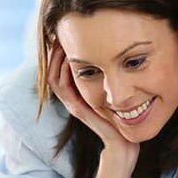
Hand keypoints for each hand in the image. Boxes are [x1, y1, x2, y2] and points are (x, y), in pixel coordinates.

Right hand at [48, 42, 138, 161]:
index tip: (65, 32)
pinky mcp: (78, 110)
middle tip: (57, 30)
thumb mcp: (116, 97)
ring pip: (54, 78)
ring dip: (55, 59)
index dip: (60, 52)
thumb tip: (116, 57)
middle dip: (55, 51)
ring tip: (58, 40)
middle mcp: (73, 100)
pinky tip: (68, 58)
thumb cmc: (123, 123)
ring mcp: (74, 105)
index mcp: (80, 96)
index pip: (61, 70)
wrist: (124, 146)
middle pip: (53, 71)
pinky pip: (64, 89)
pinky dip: (62, 72)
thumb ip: (111, 81)